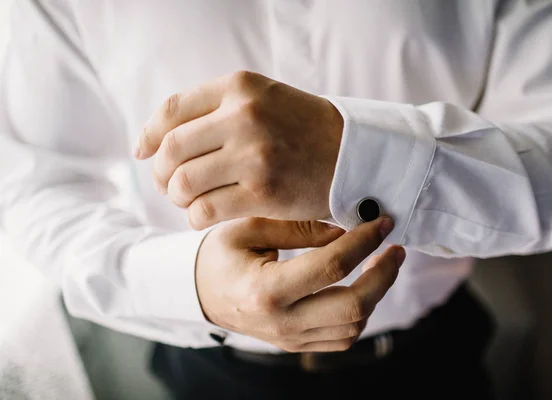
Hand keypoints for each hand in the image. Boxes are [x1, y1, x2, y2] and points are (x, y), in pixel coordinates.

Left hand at [136, 70, 343, 229]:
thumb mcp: (264, 100)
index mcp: (240, 87)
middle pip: (171, 149)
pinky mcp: (263, 192)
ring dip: (177, 197)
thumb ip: (216, 110)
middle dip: (159, 172)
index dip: (149, 134)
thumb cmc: (305, 129)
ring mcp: (254, 155)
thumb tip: (156, 138)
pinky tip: (203, 216)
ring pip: (183, 183)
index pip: (172, 111)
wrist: (356, 154)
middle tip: (165, 185)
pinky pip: (205, 210)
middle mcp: (244, 116)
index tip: (142, 152)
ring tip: (187, 201)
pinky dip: (195, 217)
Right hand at [195, 216, 404, 352]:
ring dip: (376, 293)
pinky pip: (343, 337)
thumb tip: (343, 229)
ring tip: (379, 262)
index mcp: (266, 290)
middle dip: (384, 276)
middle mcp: (282, 322)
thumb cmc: (221, 255)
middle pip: (353, 306)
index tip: (381, 222)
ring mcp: (291, 339)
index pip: (330, 267)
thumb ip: (297, 228)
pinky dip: (362, 312)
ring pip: (354, 325)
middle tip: (394, 248)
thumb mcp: (248, 229)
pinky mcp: (298, 344)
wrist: (201, 293)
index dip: (363, 242)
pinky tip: (361, 285)